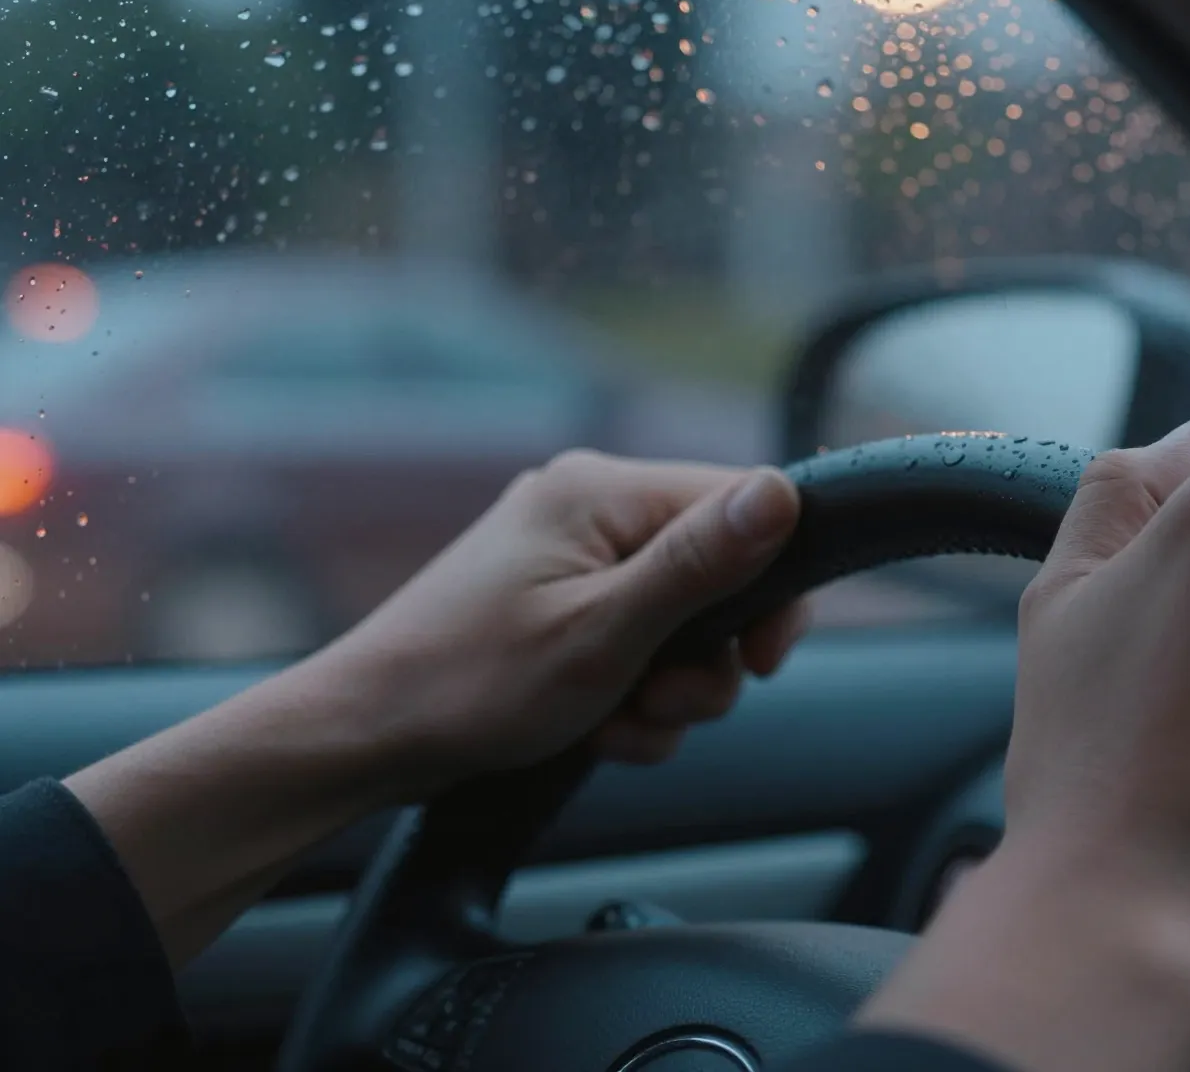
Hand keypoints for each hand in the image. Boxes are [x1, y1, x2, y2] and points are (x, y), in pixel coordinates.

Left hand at [67, 450, 810, 966]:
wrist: (364, 741)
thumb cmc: (467, 685)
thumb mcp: (604, 632)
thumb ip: (699, 563)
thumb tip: (782, 490)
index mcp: (601, 492)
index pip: (742, 506)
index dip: (770, 588)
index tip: (760, 660)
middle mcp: (590, 511)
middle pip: (720, 577)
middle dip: (704, 661)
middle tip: (660, 702)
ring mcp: (573, 562)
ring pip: (685, 629)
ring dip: (667, 693)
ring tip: (611, 720)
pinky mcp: (563, 609)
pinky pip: (641, 650)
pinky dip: (631, 700)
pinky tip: (590, 726)